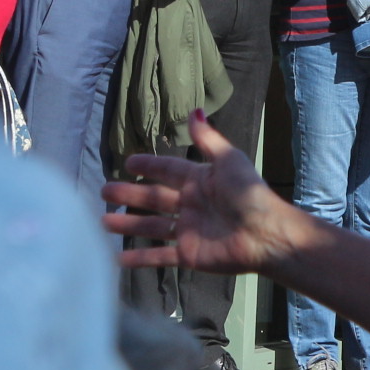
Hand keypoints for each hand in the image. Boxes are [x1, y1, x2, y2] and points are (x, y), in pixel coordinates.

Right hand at [104, 113, 319, 273]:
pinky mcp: (190, 254)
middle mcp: (192, 205)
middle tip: (104, 191)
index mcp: (200, 181)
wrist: (266, 234)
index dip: (150, 165)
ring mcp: (189, 231)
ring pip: (151, 226)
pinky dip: (140, 258)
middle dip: (130, 195)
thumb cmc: (249, 194)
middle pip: (154, 198)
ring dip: (128, 225)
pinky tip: (119, 259)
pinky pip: (160, 256)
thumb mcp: (229, 161)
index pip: (168, 170)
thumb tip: (194, 111)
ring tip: (103, 221)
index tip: (128, 162)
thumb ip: (208, 140)